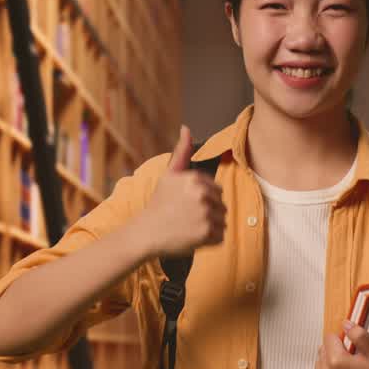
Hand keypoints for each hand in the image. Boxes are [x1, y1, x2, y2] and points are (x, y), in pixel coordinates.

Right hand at [134, 125, 226, 256]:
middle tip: (188, 218)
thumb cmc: (158, 204)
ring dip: (210, 226)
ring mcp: (205, 214)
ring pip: (222, 220)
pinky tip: (193, 237)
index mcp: (195, 179)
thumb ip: (181, 152)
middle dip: (209, 212)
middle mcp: (202, 194)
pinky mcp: (207, 233)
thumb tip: (186, 128)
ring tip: (190, 227)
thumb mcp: (169, 175)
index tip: (188, 206)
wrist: (145, 233)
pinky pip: (221, 236)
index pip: (217, 190)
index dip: (204, 200)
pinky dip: (210, 239)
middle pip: (222, 205)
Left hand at [310, 320, 368, 368]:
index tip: (350, 346)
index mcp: (337, 360)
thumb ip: (359, 335)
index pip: (329, 338)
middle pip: (322, 352)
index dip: (340, 339)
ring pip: (318, 367)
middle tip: (350, 358)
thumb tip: (345, 324)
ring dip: (327, 364)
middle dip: (333, 351)